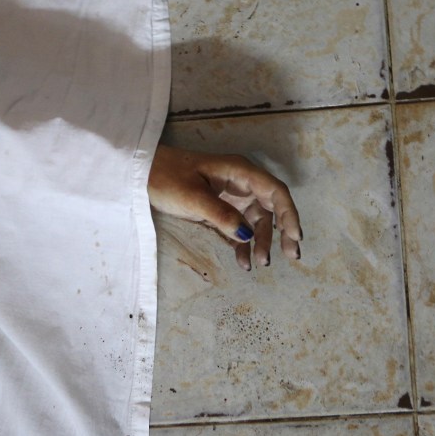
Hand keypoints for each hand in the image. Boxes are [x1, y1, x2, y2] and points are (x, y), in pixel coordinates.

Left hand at [148, 144, 302, 270]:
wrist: (140, 174)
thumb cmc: (165, 178)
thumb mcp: (193, 198)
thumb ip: (222, 216)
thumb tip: (247, 235)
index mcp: (239, 172)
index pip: (275, 191)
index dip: (290, 213)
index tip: (295, 237)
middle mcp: (240, 182)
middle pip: (271, 207)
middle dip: (282, 231)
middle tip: (291, 255)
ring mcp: (230, 196)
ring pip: (255, 221)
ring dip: (260, 241)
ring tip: (258, 263)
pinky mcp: (219, 208)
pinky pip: (238, 227)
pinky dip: (243, 244)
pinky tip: (243, 261)